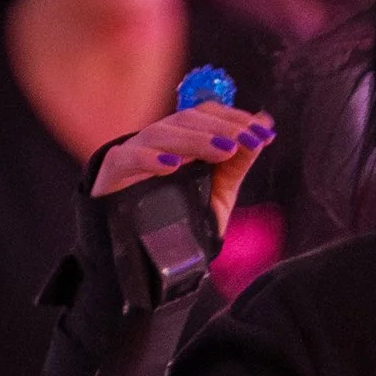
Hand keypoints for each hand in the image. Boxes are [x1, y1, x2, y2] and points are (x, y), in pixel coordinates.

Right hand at [90, 100, 275, 226]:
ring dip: (194, 140)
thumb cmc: (178, 221)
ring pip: (159, 133)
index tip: (260, 132)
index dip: (232, 118)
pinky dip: (149, 158)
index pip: (205, 115)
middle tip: (246, 139)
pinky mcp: (111, 174)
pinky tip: (172, 165)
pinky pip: (127, 158)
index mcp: (180, 140)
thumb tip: (264, 124)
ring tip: (222, 150)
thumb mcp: (217, 194)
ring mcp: (132, 153)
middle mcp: (157, 141)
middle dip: (220, 128)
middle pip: (185, 120)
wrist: (142, 260)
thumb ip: (237, 163)